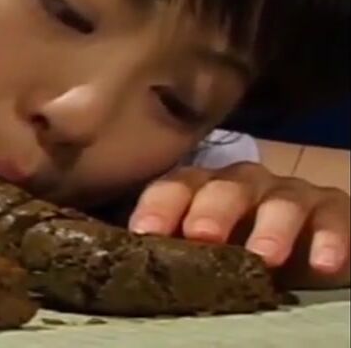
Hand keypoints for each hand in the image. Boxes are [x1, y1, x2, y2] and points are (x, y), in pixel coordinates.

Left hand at [128, 162, 349, 287]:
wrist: (300, 252)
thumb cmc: (234, 253)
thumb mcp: (198, 254)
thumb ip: (168, 251)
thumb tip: (123, 266)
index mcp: (199, 190)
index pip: (173, 188)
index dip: (158, 207)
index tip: (145, 232)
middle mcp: (240, 185)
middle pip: (222, 189)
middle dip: (211, 211)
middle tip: (202, 235)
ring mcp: (286, 194)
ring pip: (279, 201)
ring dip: (271, 227)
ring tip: (264, 257)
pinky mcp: (330, 209)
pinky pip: (331, 217)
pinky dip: (328, 238)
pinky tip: (321, 263)